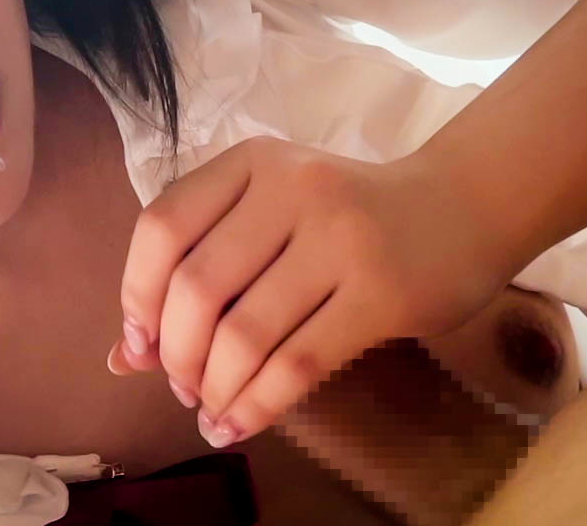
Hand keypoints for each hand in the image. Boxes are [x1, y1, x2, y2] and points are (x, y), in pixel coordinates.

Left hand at [105, 136, 519, 447]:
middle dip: (176, 353)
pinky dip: (257, 405)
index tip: (138, 344)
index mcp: (251, 163)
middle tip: (181, 386)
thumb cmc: (347, 216)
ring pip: (245, 333)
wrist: (464, 207)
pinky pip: (297, 364)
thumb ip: (198, 268)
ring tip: (210, 409)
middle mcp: (291, 190)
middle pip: (197, 287)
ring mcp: (340, 239)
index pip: (162, 227)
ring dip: (215, 387)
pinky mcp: (381, 295)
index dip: (136, 294)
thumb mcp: (269, 217)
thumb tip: (123, 357)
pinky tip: (239, 424)